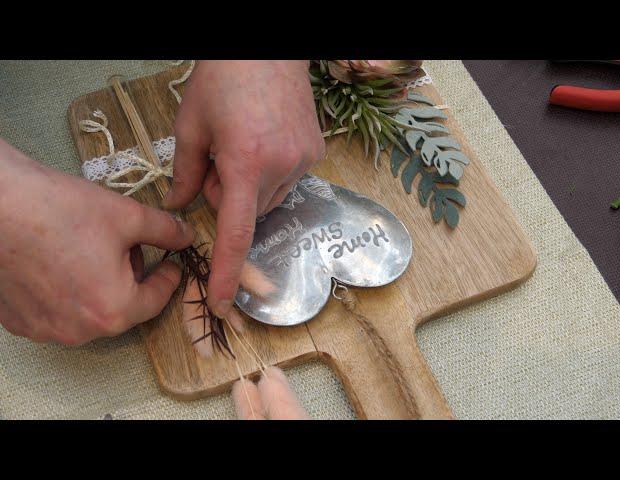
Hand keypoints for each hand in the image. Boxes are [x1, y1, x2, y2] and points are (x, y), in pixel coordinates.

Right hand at [0, 139, 194, 344]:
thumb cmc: (59, 210)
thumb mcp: (127, 216)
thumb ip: (166, 231)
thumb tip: (186, 236)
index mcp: (113, 311)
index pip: (156, 300)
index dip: (168, 278)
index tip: (171, 264)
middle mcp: (80, 331)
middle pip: (122, 307)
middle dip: (131, 278)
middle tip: (124, 246)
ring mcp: (45, 330)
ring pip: (90, 310)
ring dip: (99, 285)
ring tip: (88, 249)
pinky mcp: (18, 322)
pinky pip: (57, 311)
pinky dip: (67, 291)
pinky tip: (59, 261)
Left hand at [164, 60, 324, 317]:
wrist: (269, 47)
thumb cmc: (223, 78)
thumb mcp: (191, 123)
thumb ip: (184, 172)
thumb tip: (179, 207)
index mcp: (246, 163)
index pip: (236, 232)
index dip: (228, 272)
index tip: (224, 305)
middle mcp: (281, 168)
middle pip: (247, 212)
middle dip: (227, 197)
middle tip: (218, 159)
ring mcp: (303, 161)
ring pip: (267, 199)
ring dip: (249, 186)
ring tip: (243, 144)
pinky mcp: (315, 153)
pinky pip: (286, 181)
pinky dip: (269, 173)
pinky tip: (264, 141)